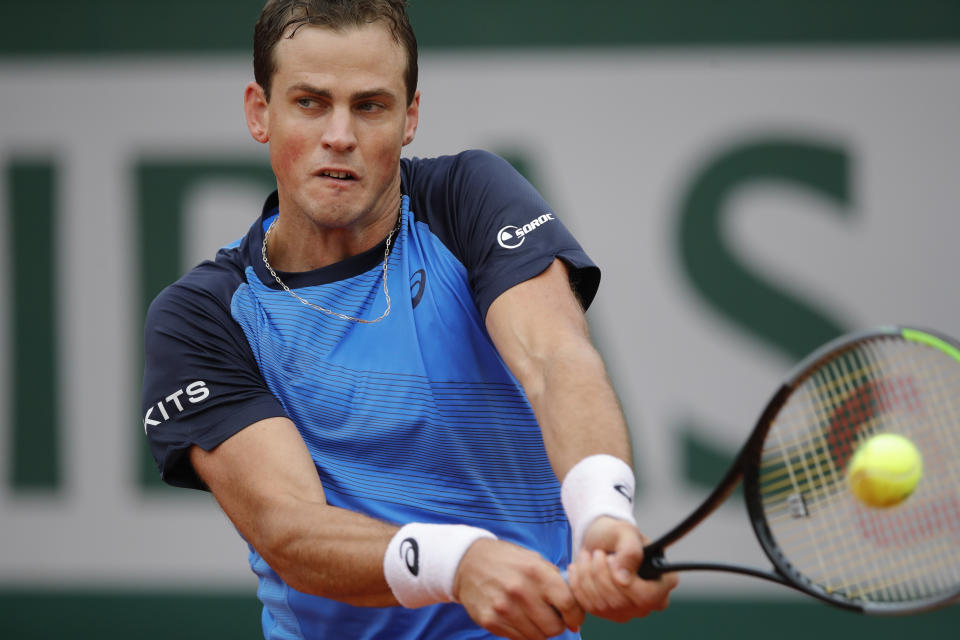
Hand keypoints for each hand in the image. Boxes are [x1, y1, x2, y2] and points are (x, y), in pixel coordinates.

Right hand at [453, 537, 584, 639]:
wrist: (468, 562)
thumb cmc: (508, 561)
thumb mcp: (534, 560)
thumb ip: (557, 582)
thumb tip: (576, 614)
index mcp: (536, 572)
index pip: (568, 604)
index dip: (576, 615)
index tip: (574, 617)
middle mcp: (520, 591)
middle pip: (554, 627)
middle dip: (558, 625)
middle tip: (552, 616)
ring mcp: (503, 608)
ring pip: (537, 637)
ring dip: (540, 630)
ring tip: (533, 615)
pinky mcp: (490, 621)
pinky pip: (518, 638)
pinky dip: (523, 632)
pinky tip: (518, 617)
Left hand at [566, 516, 677, 621]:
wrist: (601, 540)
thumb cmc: (617, 534)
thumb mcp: (625, 532)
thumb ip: (630, 551)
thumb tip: (623, 580)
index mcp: (664, 582)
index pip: (647, 596)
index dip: (625, 581)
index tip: (610, 558)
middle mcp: (651, 602)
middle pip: (620, 601)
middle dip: (600, 573)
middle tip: (596, 553)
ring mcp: (629, 610)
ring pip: (602, 604)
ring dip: (587, 576)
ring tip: (587, 556)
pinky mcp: (608, 614)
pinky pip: (588, 606)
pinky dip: (578, 584)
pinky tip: (579, 568)